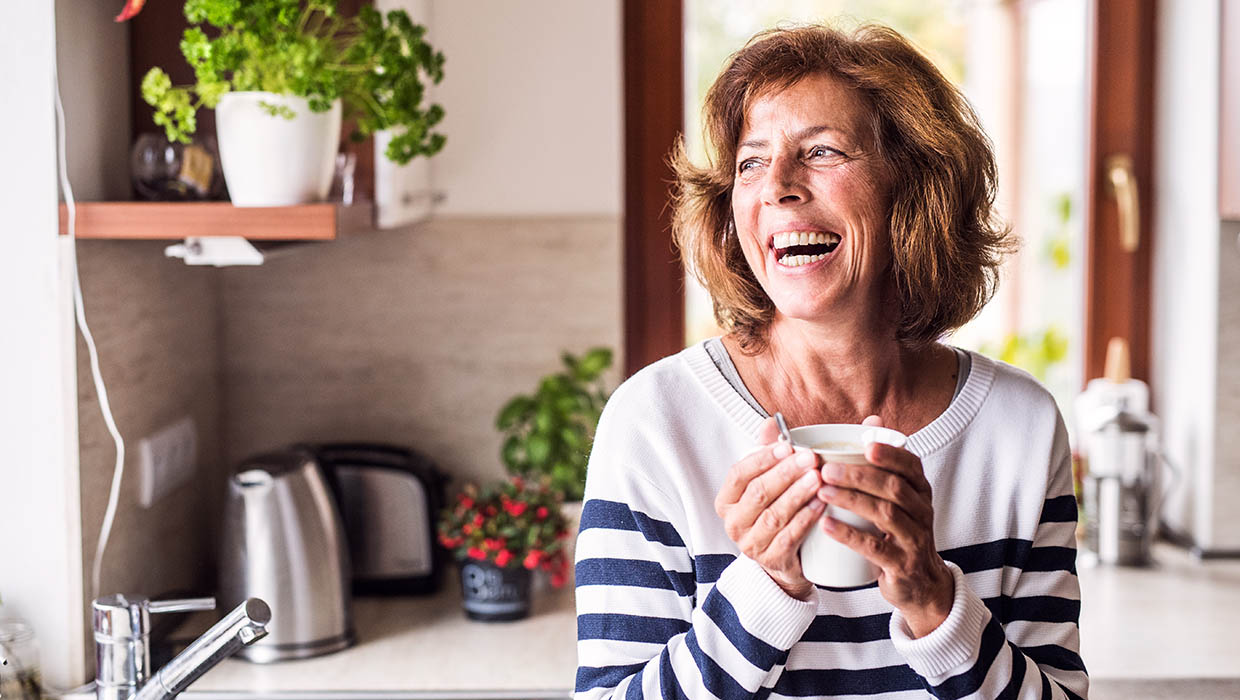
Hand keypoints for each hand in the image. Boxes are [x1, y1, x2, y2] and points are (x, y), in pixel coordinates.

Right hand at [715, 417, 824, 599]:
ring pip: (774, 515)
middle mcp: (733, 523)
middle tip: (810, 458)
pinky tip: (821, 504)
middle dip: (785, 473)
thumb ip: (766, 452)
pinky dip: (806, 519)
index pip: (739, 474)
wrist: (782, 561)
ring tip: (818, 478)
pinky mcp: (771, 559)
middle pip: (758, 493)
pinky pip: (789, 536)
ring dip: (797, 494)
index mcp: (726, 500)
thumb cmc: (773, 511)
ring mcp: (751, 544)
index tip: (788, 446)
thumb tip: (770, 422)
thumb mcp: (765, 481)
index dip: (763, 458)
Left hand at [817, 415, 953, 636]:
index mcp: (919, 491)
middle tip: (825, 469)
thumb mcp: (898, 498)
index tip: (865, 444)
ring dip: (852, 500)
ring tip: (822, 491)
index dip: (891, 454)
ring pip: (885, 514)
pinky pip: (876, 548)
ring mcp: (914, 540)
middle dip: (859, 475)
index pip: (911, 466)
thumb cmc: (899, 532)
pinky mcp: (902, 566)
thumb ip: (883, 462)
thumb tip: (871, 418)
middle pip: (894, 487)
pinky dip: (850, 535)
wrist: (920, 585)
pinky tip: (827, 525)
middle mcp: (921, 512)